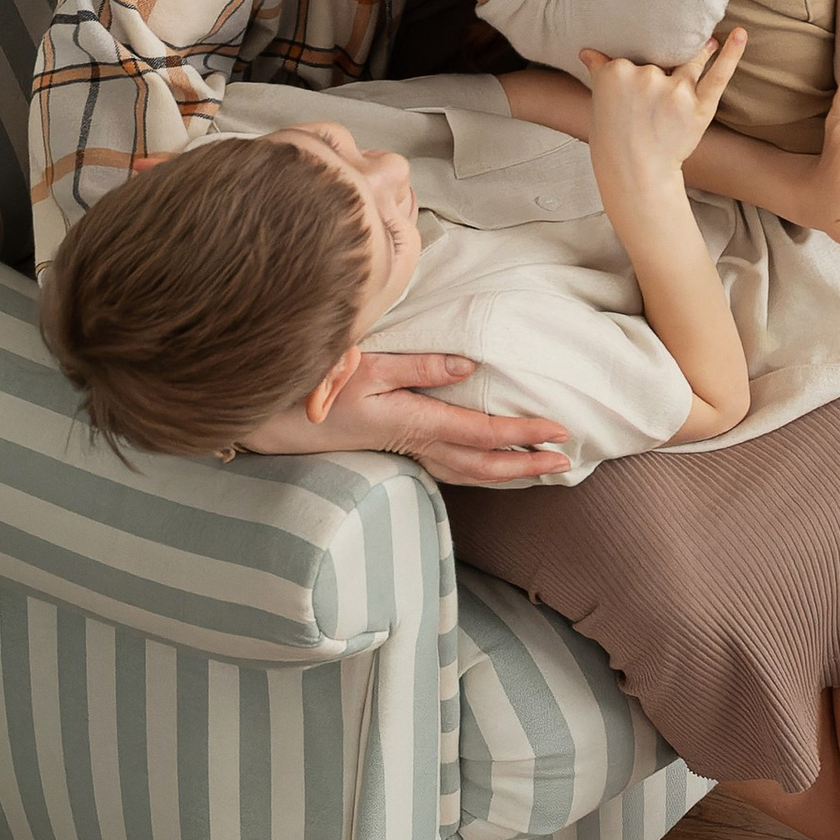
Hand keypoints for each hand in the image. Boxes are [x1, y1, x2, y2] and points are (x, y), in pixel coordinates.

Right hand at [245, 350, 569, 483]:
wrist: (273, 423)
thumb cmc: (315, 391)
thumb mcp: (366, 366)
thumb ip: (421, 366)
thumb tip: (470, 367)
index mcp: (414, 423)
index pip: (483, 434)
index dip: (523, 434)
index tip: (558, 430)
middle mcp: (415, 445)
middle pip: (484, 465)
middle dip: (527, 466)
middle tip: (565, 461)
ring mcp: (405, 453)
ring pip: (468, 473)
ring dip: (507, 473)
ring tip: (541, 470)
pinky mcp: (396, 452)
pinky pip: (451, 468)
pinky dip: (480, 470)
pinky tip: (492, 465)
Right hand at [580, 29, 745, 199]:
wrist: (635, 175)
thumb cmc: (614, 141)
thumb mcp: (598, 102)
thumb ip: (599, 71)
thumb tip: (588, 52)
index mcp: (616, 72)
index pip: (633, 58)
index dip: (635, 73)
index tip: (634, 90)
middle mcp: (646, 76)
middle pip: (660, 61)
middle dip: (661, 74)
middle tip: (656, 98)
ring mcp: (675, 91)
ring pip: (689, 63)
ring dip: (700, 50)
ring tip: (706, 43)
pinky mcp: (699, 106)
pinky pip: (718, 76)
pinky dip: (731, 54)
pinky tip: (741, 35)